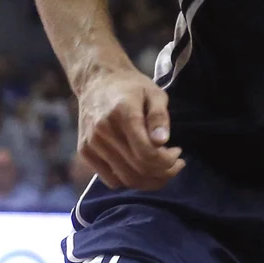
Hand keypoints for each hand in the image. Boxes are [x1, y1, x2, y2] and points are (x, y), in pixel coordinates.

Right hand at [75, 61, 183, 189]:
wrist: (97, 81)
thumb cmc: (132, 86)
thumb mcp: (154, 93)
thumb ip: (160, 117)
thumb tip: (162, 141)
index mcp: (123, 115)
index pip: (147, 153)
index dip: (167, 161)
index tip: (178, 153)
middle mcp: (104, 132)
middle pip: (137, 170)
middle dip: (164, 173)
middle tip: (176, 164)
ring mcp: (91, 144)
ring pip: (124, 179)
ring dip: (149, 181)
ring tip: (163, 169)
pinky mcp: (85, 152)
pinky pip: (110, 179)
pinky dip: (130, 180)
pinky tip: (142, 168)